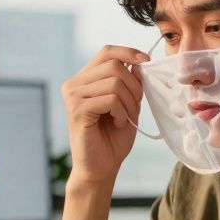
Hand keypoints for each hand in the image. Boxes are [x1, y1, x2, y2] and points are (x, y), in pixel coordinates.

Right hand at [62, 45, 147, 186]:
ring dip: (129, 102)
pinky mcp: (77, 110)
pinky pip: (110, 99)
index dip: (128, 52)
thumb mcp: (128, 105)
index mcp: (84, 79)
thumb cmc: (113, 138)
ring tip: (124, 118)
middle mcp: (74, 84)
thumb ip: (131, 83)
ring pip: (114, 82)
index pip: (106, 52)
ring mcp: (73, 96)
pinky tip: (117, 123)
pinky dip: (121, 112)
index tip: (146, 61)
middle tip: (134, 107)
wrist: (101, 168)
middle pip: (113, 65)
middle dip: (133, 85)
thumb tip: (138, 62)